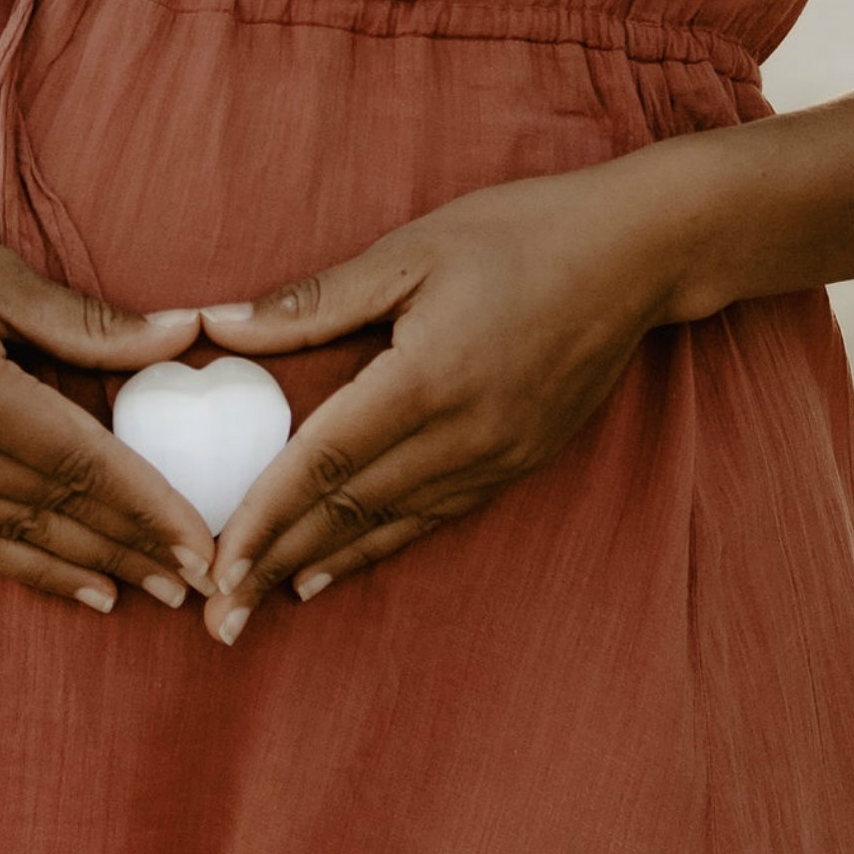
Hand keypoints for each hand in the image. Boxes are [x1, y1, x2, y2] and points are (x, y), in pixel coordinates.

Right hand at [0, 174, 218, 610]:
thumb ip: (90, 324)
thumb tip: (186, 336)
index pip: (84, 467)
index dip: (150, 509)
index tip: (202, 543)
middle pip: (57, 512)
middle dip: (134, 549)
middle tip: (201, 583)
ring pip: (15, 537)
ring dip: (88, 567)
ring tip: (150, 593)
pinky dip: (28, 564)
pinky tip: (75, 582)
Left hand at [191, 161, 689, 644]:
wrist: (637, 256)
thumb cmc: (521, 234)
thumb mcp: (411, 251)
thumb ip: (313, 300)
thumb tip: (218, 324)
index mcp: (427, 378)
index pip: (325, 462)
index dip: (264, 517)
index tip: (216, 564)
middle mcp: (463, 433)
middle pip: (350, 513)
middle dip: (276, 564)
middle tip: (218, 618)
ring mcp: (496, 456)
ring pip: (390, 526)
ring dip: (318, 566)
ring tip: (259, 605)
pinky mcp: (517, 463)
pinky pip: (432, 518)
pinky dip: (377, 550)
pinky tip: (331, 571)